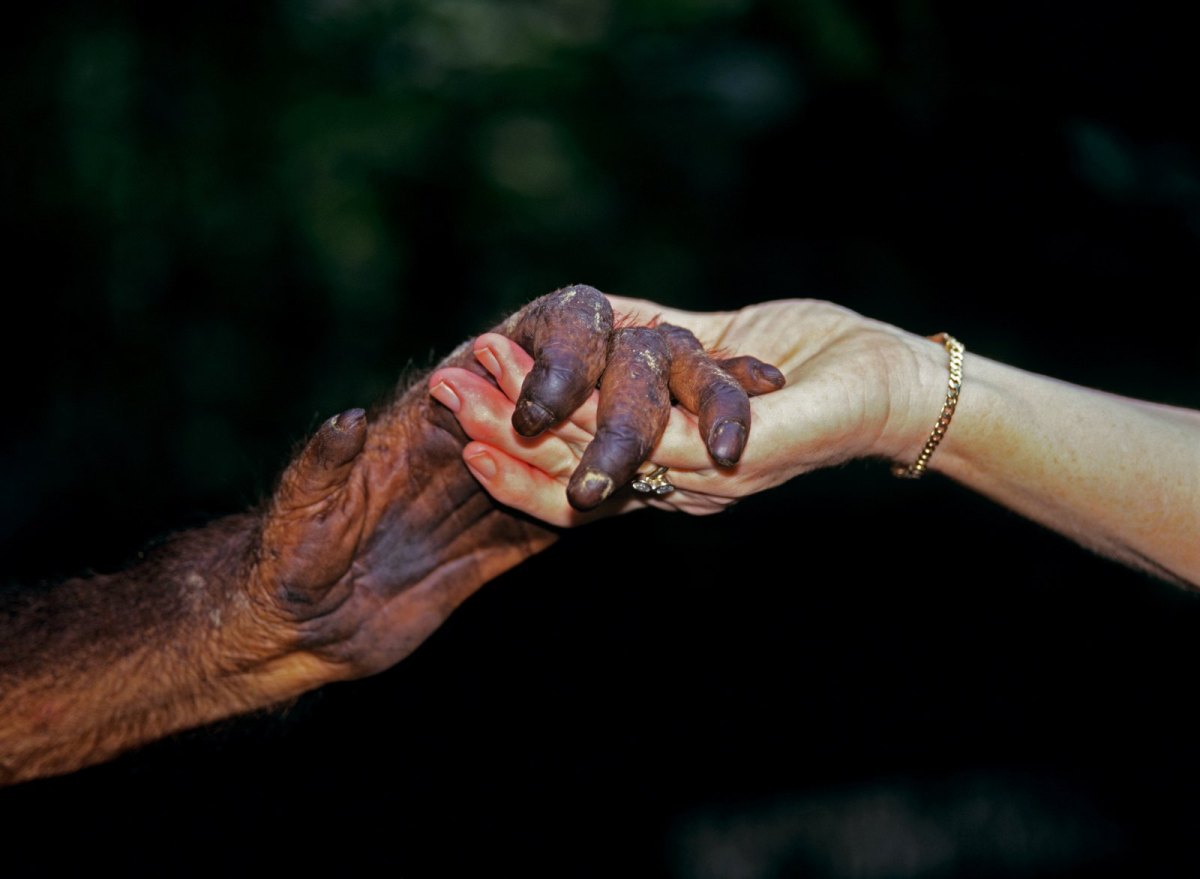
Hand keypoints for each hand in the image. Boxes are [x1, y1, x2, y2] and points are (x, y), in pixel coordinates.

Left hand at [248, 286, 789, 678]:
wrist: (297, 625)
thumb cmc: (283, 562)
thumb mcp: (298, 513)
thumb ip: (322, 466)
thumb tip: (346, 417)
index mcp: (429, 422)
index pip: (505, 369)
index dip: (558, 360)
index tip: (613, 357)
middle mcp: (476, 443)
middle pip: (565, 407)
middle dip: (628, 397)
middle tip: (709, 382)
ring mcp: (496, 491)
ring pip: (580, 456)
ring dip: (641, 444)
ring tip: (718, 434)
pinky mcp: (504, 542)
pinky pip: (571, 516)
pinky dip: (618, 502)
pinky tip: (669, 497)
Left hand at [434, 296, 946, 523]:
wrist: (889, 383)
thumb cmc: (851, 404)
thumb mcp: (784, 427)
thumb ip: (716, 443)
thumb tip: (645, 459)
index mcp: (686, 486)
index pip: (587, 485)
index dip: (524, 464)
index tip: (467, 436)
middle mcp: (668, 464)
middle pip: (568, 452)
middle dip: (500, 425)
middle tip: (442, 389)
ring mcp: (672, 423)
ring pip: (579, 418)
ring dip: (520, 393)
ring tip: (465, 362)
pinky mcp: (682, 375)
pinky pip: (613, 380)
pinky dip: (566, 368)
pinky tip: (522, 346)